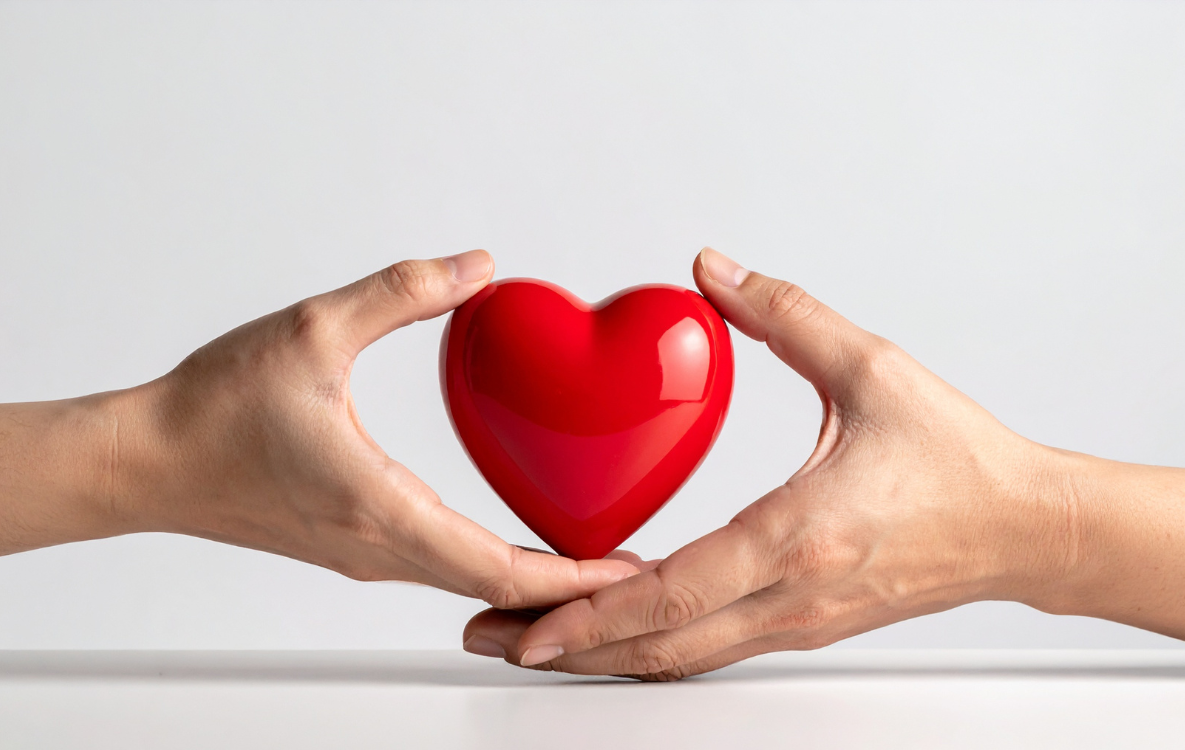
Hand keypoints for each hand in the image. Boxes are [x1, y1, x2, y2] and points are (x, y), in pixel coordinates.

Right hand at [0, 251, 635, 608]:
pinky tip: (514, 543)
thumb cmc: (214, 407)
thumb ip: (402, 292)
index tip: (632, 575)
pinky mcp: (351, 544)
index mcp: (380, 510)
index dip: (575, 578)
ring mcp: (364, 555)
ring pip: (468, 585)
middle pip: (496, 590)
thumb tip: (477, 266)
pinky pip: (439, 566)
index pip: (499, 568)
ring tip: (592, 561)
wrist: (145, 461)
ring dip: (533, 580)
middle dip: (571, 590)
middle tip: (636, 574)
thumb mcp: (313, 329)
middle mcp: (378, 549)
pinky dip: (490, 565)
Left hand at [461, 247, 1089, 676]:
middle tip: (496, 642)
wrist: (1023, 525)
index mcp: (802, 536)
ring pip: (684, 660)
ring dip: (605, 658)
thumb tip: (712, 269)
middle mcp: (794, 596)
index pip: (679, 591)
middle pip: (663, 648)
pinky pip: (713, 648)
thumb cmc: (956, 455)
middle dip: (573, 652)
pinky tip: (617, 634)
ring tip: (534, 646)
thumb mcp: (872, 367)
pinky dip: (654, 646)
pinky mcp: (806, 625)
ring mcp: (799, 622)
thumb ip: (785, 315)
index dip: (596, 614)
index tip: (529, 623)